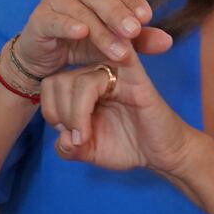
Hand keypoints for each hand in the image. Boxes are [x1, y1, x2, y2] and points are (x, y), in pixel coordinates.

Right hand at [14, 0, 173, 75]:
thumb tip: (168, 42)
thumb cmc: (87, 43)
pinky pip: (54, 19)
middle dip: (119, 14)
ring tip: (118, 51)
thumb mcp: (118, 41)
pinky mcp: (38, 17)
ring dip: (101, 31)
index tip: (147, 18)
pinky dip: (67, 24)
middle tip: (134, 32)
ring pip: (80, 10)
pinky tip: (81, 32)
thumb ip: (141, 40)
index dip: (133, 1)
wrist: (50, 59)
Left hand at [43, 53, 204, 178]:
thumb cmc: (129, 147)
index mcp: (84, 86)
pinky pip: (119, 58)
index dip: (50, 111)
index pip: (51, 84)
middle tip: (79, 139)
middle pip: (60, 80)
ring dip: (75, 115)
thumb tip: (62, 138)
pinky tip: (106, 96)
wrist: (164, 154)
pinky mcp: (137, 77)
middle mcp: (97, 74)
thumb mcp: (88, 152)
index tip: (68, 136)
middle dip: (60, 114)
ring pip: (80, 82)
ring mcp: (117, 73)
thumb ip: (68, 148)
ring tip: (86, 138)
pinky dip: (107, 69)